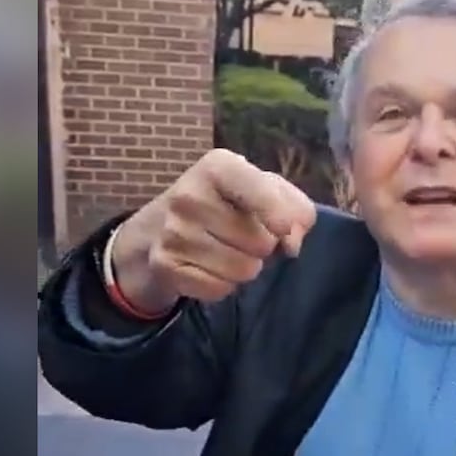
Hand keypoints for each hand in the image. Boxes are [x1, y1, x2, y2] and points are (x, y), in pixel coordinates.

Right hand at [110, 149, 315, 312]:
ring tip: (227, 251)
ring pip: (243, 270)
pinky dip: (222, 285)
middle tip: (244, 237)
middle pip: (261, 243)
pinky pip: (219, 289)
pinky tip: (209, 267)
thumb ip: (295, 209)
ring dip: (245, 268)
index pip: (259, 190)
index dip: (279, 214)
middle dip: (263, 247)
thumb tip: (292, 244)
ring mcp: (173, 231)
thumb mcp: (264, 190)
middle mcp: (190, 194)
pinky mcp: (164, 264)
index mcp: (218, 166)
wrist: (159, 226)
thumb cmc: (227, 204)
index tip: (283, 228)